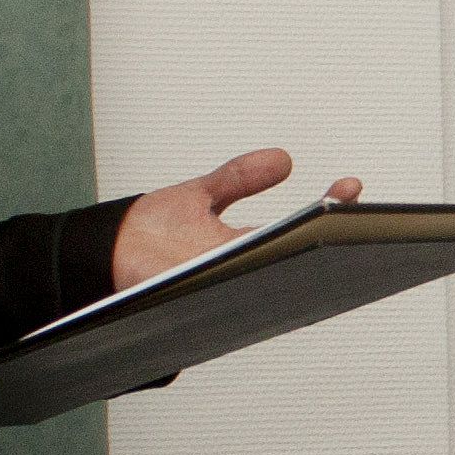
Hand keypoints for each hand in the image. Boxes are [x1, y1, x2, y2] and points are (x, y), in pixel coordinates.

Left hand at [112, 146, 363, 285]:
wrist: (101, 253)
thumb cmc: (146, 231)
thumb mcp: (202, 194)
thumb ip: (240, 178)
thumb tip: (284, 159)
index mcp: (245, 249)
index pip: (298, 230)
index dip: (329, 207)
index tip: (352, 184)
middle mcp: (238, 270)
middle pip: (294, 255)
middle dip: (328, 234)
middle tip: (351, 213)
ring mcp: (219, 284)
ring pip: (270, 277)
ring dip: (299, 254)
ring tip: (328, 220)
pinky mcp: (194, 294)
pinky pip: (228, 290)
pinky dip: (251, 275)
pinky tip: (272, 251)